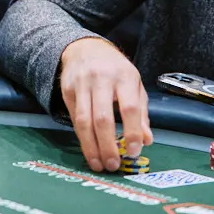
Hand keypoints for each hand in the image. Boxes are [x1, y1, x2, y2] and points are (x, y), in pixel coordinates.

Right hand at [59, 39, 151, 172]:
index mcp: (124, 77)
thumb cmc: (115, 70)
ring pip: (84, 121)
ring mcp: (81, 85)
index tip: (134, 151)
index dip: (132, 132)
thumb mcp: (135, 85)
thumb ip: (141, 113)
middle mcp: (101, 79)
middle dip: (107, 146)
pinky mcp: (67, 91)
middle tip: (113, 165)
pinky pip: (74, 119)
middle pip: (103, 118)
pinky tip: (89, 150)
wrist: (85, 48)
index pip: (130, 108)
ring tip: (99, 164)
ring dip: (91, 147)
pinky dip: (82, 138)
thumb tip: (146, 141)